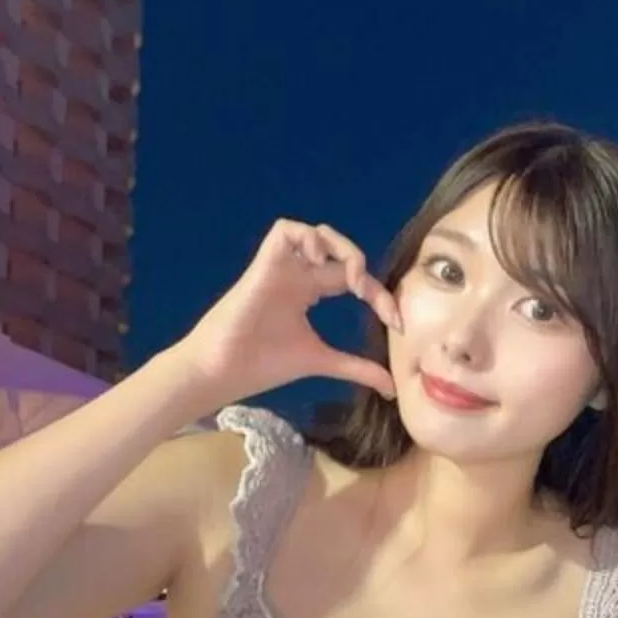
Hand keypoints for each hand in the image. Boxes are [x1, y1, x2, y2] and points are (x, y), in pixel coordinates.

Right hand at [172, 220, 400, 407]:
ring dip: (341, 248)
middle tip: (372, 299)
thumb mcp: (322, 361)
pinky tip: (320, 264)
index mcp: (308, 292)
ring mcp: (280, 267)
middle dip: (363, 267)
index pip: (352, 279)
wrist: (222, 371)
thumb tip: (392, 388)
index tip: (396, 324)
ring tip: (352, 281)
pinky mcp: (264, 264)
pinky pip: (286, 230)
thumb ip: (356, 368)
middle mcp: (297, 275)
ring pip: (316, 233)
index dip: (378, 295)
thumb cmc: (262, 365)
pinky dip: (309, 238)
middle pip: (338, 251)